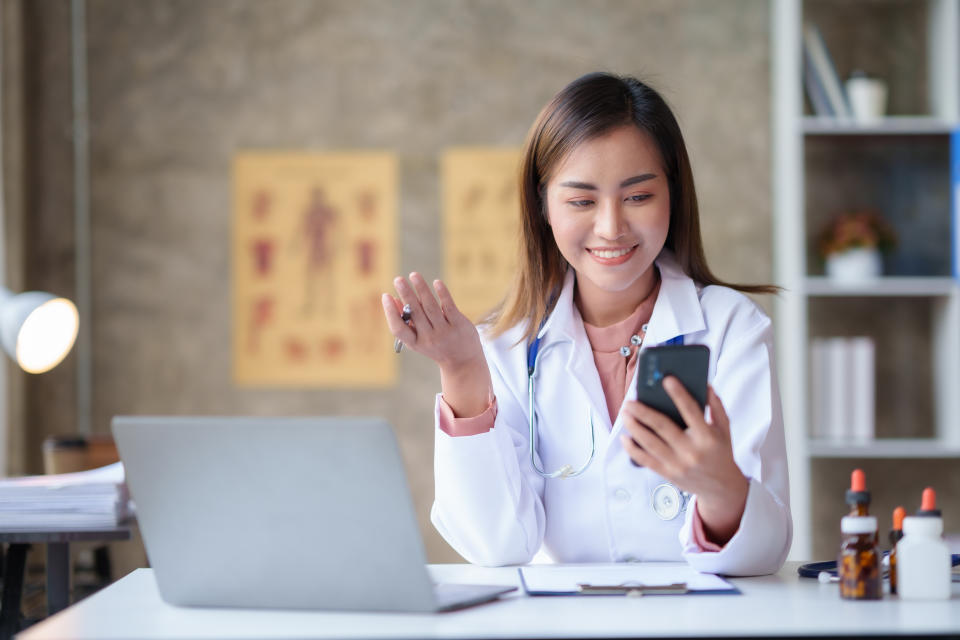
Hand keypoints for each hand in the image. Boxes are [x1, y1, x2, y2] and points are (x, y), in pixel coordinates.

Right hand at [381, 273, 490, 417]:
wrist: (463, 362)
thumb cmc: (436, 346)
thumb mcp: (419, 339)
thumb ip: (407, 321)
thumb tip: (394, 299)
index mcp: (415, 343)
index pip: (398, 328)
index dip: (390, 312)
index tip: (386, 296)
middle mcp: (429, 339)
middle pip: (415, 313)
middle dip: (406, 294)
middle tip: (398, 279)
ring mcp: (445, 332)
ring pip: (430, 306)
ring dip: (421, 289)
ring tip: (413, 275)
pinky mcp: (459, 325)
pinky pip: (448, 306)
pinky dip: (442, 293)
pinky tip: (436, 282)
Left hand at [620, 378, 747, 544]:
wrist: (721, 488)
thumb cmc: (721, 452)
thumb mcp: (724, 428)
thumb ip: (715, 406)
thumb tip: (704, 385)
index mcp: (707, 437)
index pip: (691, 411)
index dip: (678, 394)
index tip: (666, 379)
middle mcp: (691, 451)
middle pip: (662, 427)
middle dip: (643, 412)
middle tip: (630, 401)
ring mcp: (677, 464)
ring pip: (649, 443)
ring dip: (634, 427)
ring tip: (625, 414)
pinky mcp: (667, 474)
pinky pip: (645, 460)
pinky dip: (632, 449)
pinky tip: (625, 437)